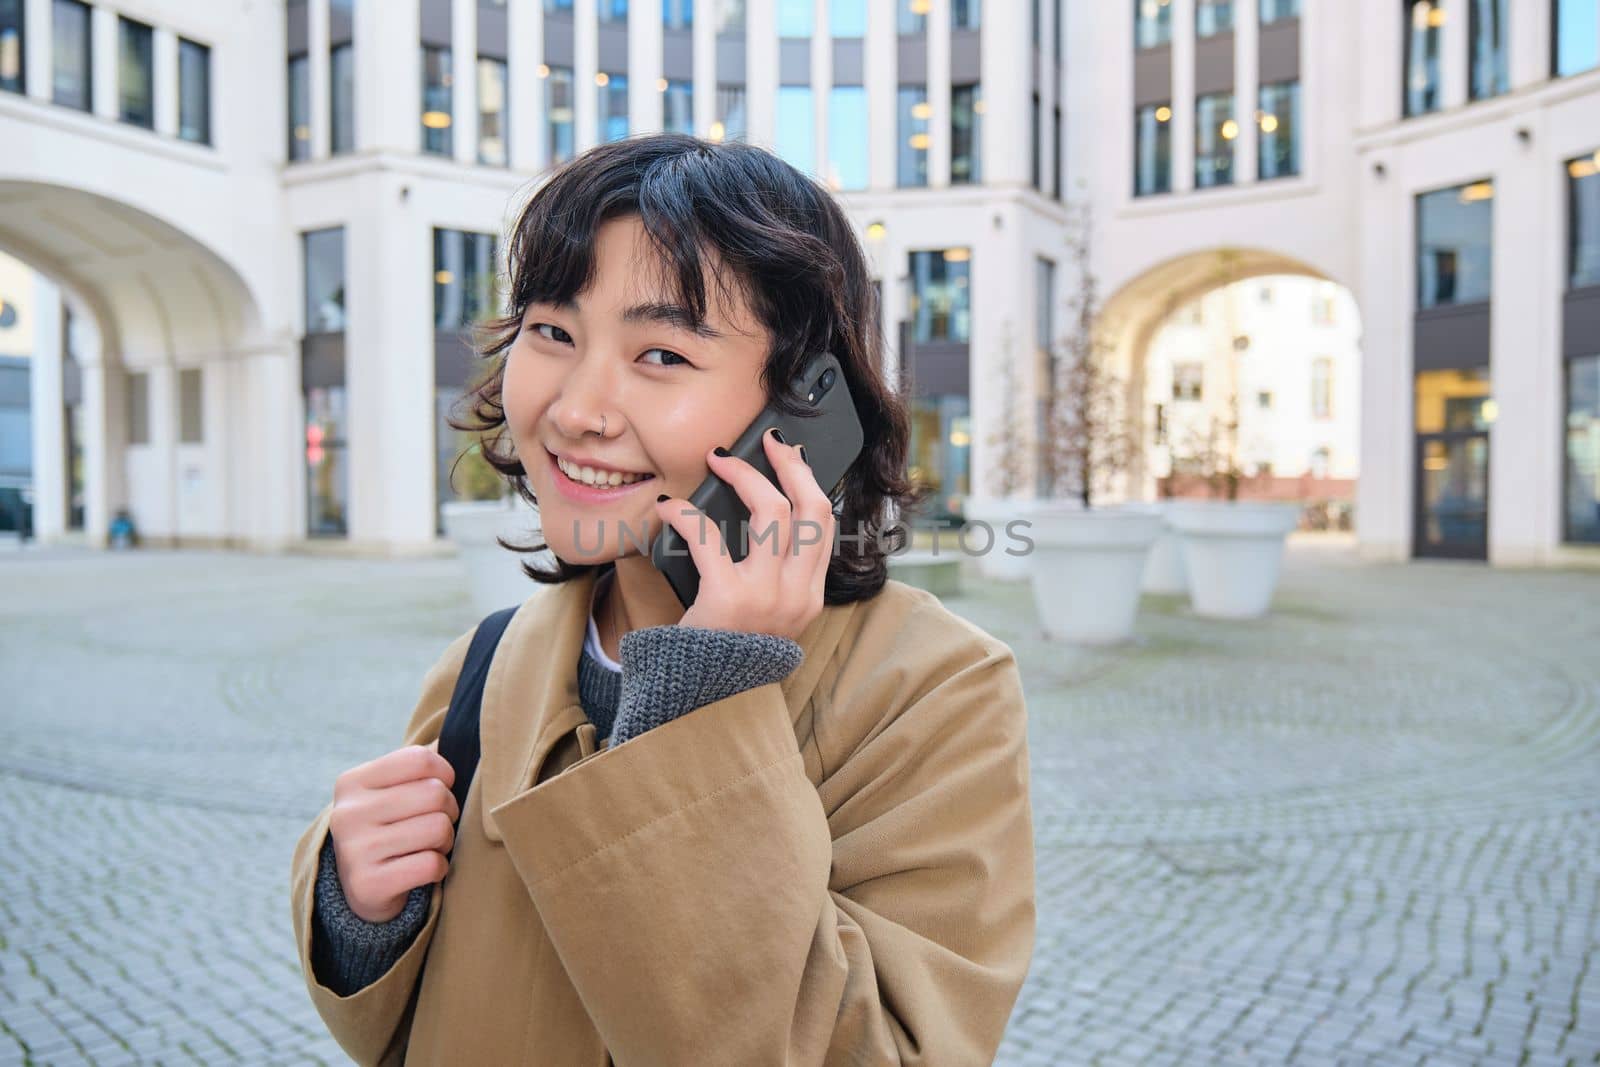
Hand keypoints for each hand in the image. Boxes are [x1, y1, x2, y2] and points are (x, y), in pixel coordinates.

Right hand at [328, 739, 459, 922]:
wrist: (359, 888)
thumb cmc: (386, 826)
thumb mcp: (390, 790)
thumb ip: (418, 764)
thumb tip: (457, 734)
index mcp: (352, 782)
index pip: (420, 759)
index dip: (444, 773)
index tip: (440, 787)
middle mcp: (348, 814)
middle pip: (435, 794)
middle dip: (449, 810)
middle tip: (437, 822)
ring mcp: (355, 850)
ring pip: (438, 829)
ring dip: (446, 840)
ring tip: (429, 845)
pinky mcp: (369, 885)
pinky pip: (432, 864)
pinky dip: (439, 867)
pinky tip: (423, 868)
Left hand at [654, 428, 835, 640]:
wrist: (699, 702)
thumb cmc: (724, 654)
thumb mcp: (766, 618)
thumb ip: (773, 576)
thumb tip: (758, 513)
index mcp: (809, 597)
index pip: (826, 526)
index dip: (810, 483)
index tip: (792, 458)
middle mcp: (796, 595)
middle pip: (811, 508)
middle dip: (790, 464)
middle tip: (768, 441)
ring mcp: (767, 596)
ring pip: (772, 511)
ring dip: (744, 475)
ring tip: (718, 460)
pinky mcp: (728, 598)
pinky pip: (709, 536)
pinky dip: (685, 514)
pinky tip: (670, 508)